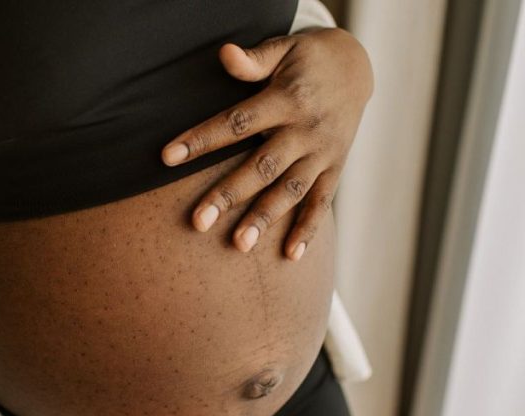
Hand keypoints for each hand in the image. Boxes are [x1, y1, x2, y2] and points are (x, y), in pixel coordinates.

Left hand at [161, 27, 373, 260]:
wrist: (357, 68)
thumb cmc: (306, 60)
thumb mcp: (283, 49)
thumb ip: (254, 60)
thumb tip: (224, 54)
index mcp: (286, 99)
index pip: (237, 123)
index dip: (202, 139)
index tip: (168, 156)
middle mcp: (305, 130)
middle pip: (261, 166)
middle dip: (229, 195)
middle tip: (197, 222)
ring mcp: (322, 153)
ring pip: (290, 190)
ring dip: (264, 218)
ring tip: (238, 245)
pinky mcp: (335, 168)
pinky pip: (322, 203)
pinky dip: (308, 230)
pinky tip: (290, 256)